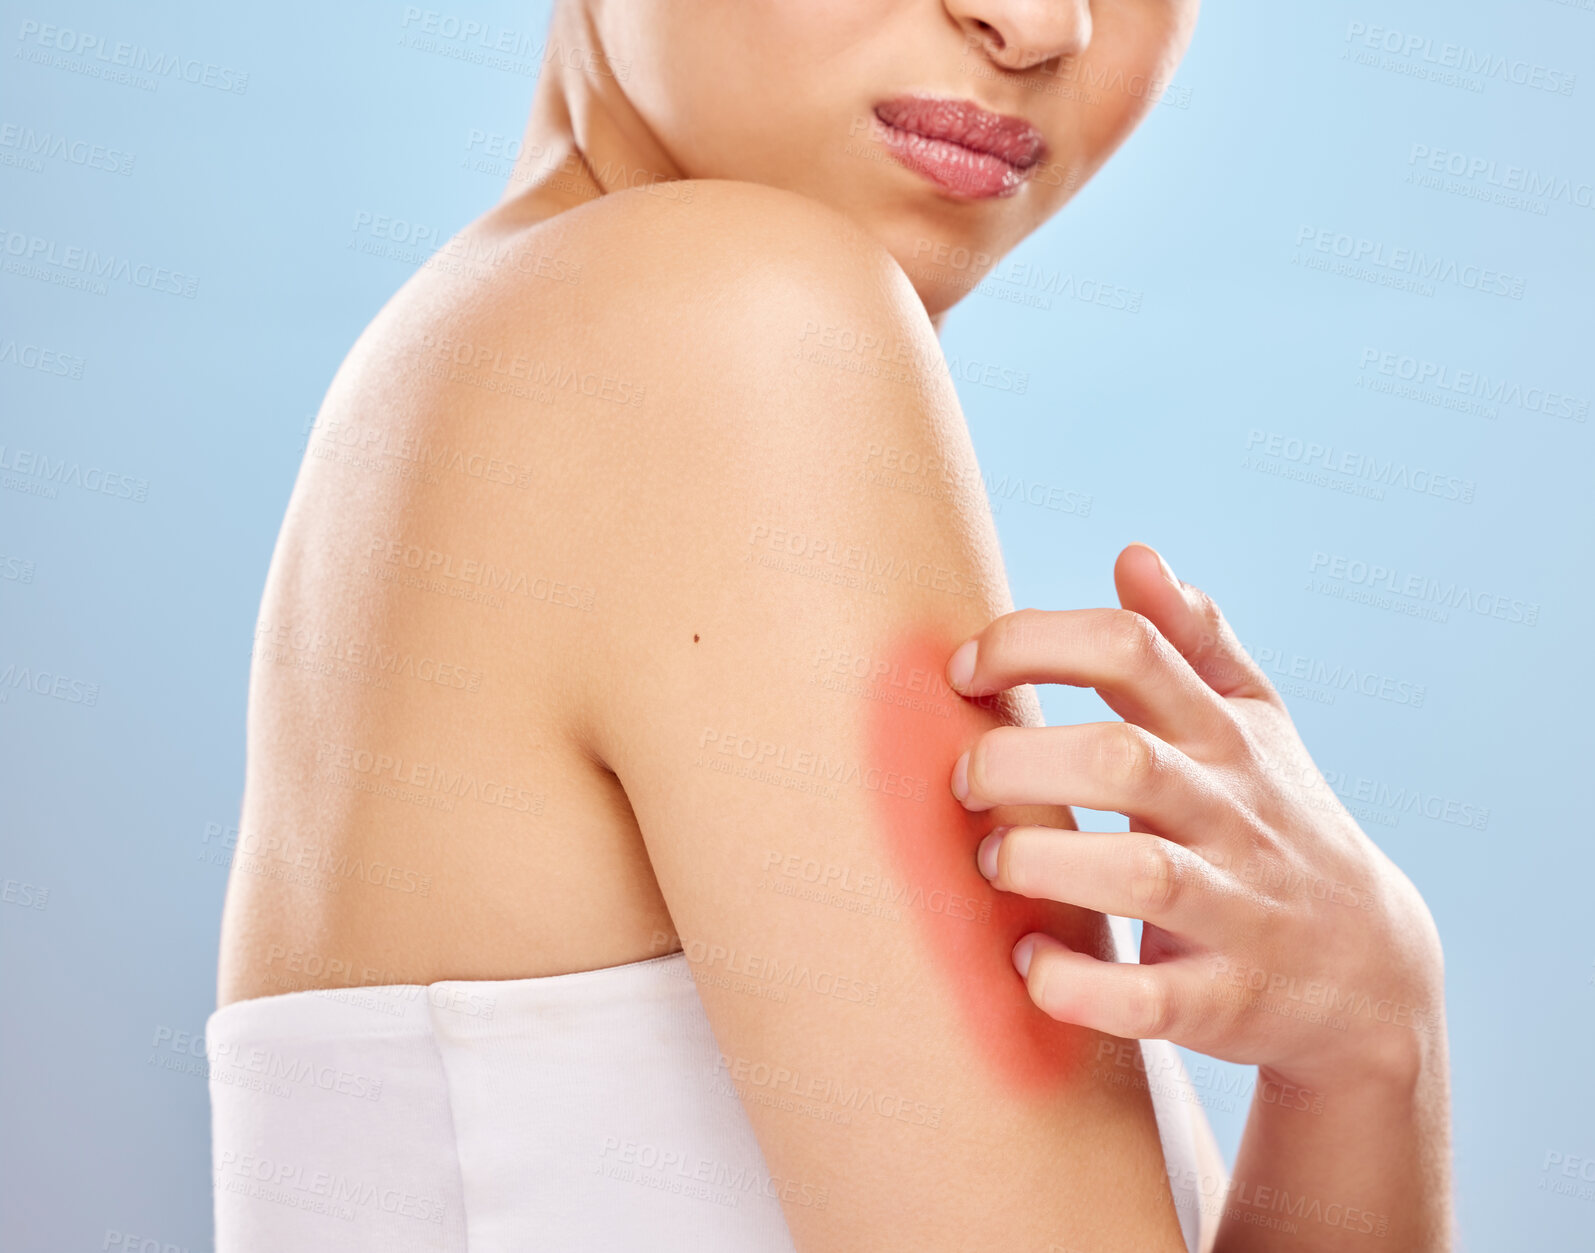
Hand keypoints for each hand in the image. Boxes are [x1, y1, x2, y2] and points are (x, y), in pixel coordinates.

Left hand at [944, 543, 1444, 1091]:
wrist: (1372, 977)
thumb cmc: (1279, 826)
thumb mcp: (1255, 727)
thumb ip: (1195, 642)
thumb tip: (1134, 554)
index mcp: (1224, 737)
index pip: (1131, 651)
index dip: (1033, 642)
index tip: (965, 671)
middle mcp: (1231, 814)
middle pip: (1123, 759)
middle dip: (1020, 760)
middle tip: (965, 779)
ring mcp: (1236, 909)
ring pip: (1140, 874)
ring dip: (1041, 863)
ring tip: (994, 862)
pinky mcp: (1227, 1001)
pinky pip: (1148, 998)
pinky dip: (1076, 982)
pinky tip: (1030, 959)